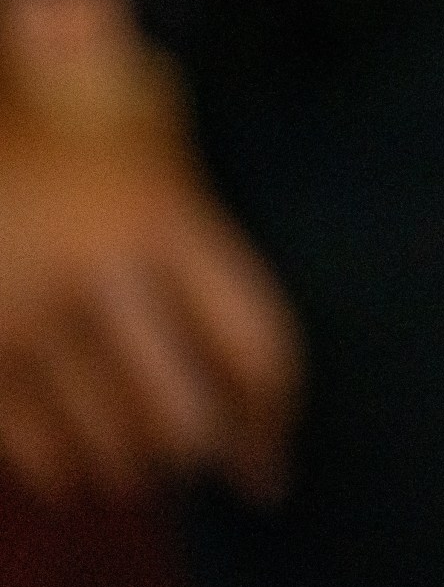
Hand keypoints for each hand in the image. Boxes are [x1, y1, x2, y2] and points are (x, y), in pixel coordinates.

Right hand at [0, 0, 301, 504]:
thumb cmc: (64, 119)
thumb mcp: (150, 129)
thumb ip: (206, 226)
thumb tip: (249, 309)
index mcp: (164, 219)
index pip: (255, 344)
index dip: (275, 414)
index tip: (276, 452)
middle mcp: (99, 275)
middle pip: (185, 412)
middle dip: (206, 451)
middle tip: (212, 460)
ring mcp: (25, 316)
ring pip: (108, 439)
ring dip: (135, 464)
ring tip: (145, 462)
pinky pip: (30, 442)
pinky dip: (60, 466)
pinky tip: (74, 466)